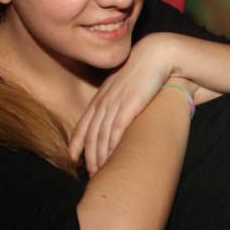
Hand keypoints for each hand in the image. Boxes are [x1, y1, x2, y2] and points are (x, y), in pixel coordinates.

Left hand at [71, 34, 178, 173]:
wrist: (157, 55)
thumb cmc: (145, 71)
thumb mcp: (126, 85)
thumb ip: (119, 99)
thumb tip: (121, 113)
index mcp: (101, 96)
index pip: (83, 123)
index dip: (76, 142)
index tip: (73, 157)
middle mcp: (104, 101)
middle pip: (90, 134)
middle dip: (88, 156)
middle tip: (90, 174)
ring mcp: (115, 103)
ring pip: (100, 136)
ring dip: (99, 157)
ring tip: (101, 172)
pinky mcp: (129, 106)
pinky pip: (115, 132)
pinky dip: (111, 148)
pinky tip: (112, 160)